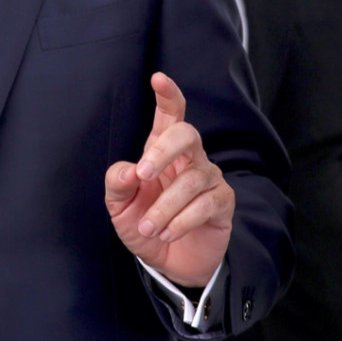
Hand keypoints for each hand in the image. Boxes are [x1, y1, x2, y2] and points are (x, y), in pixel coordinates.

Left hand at [104, 73, 233, 289]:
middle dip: (163, 151)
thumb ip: (118, 184)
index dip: (167, 95)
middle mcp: (189, 158)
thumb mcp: (119, 207)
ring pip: (191, 180)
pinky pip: (205, 204)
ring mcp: (209, 178)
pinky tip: (167, 234)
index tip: (158, 78)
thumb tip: (130, 168)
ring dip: (164, 207)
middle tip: (142, 175)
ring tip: (148, 229)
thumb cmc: (144, 225)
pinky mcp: (223, 202)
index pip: (170, 115)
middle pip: (186, 134)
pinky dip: (181, 221)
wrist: (170, 262)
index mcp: (161, 151)